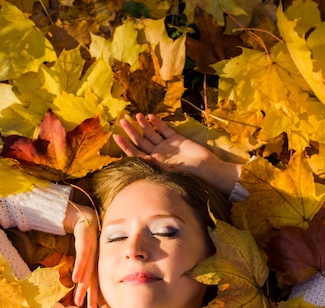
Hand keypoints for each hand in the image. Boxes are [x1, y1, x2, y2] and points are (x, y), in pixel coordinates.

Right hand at [64, 202, 111, 307]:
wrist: (80, 214)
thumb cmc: (82, 237)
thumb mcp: (82, 256)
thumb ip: (81, 271)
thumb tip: (78, 290)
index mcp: (98, 265)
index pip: (100, 288)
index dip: (101, 304)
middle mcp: (98, 259)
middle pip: (97, 283)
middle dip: (96, 302)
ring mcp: (94, 249)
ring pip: (89, 271)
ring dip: (85, 287)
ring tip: (81, 303)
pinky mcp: (86, 238)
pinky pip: (82, 255)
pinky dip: (79, 267)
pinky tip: (76, 279)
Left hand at [113, 113, 241, 195]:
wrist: (207, 170)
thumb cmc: (189, 175)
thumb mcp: (170, 172)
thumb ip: (155, 165)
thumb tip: (140, 159)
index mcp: (154, 164)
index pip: (136, 153)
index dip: (125, 145)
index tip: (116, 136)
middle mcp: (158, 155)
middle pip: (141, 141)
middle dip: (131, 131)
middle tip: (122, 120)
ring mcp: (167, 147)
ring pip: (152, 134)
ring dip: (143, 125)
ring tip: (136, 115)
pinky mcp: (177, 139)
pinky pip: (165, 130)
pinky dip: (158, 123)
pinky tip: (150, 117)